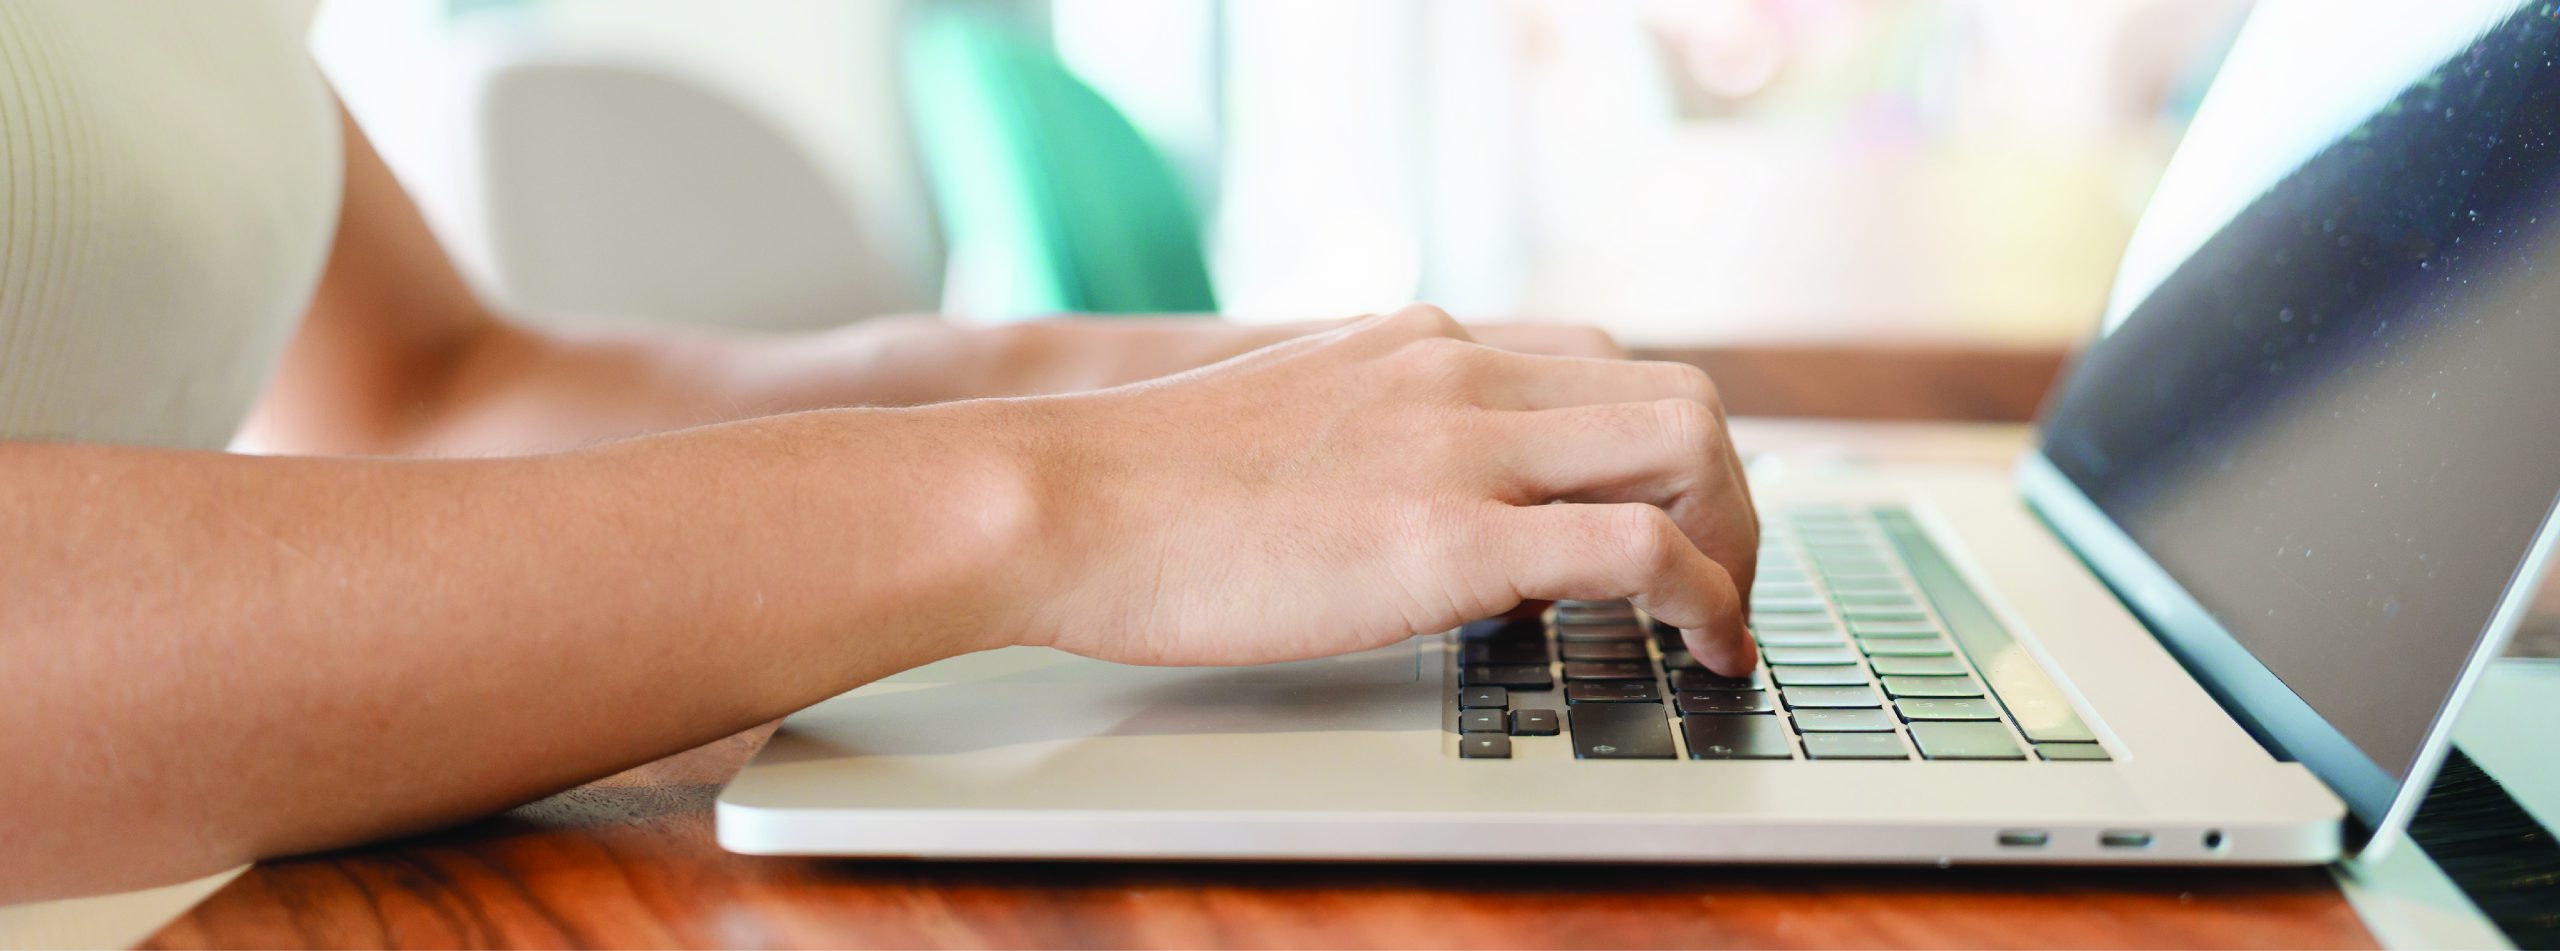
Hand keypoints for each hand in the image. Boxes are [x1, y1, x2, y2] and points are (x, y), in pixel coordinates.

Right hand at [1009, 304, 1758, 674]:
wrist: (1062, 500)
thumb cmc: (1146, 490)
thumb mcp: (1295, 422)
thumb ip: (1388, 442)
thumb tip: (1463, 523)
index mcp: (1423, 343)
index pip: (1602, 363)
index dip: (1659, 449)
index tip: (1668, 521)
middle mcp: (1462, 369)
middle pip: (1678, 393)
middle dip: (1727, 496)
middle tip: (1717, 582)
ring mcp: (1463, 444)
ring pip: (1690, 442)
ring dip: (1733, 540)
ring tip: (1716, 625)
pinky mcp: (1453, 536)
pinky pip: (1642, 547)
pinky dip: (1707, 597)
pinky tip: (1703, 650)